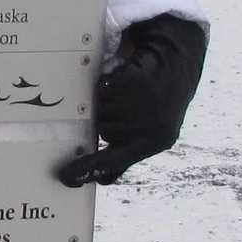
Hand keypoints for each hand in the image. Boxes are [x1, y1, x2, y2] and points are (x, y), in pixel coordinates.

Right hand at [57, 13, 208, 186]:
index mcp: (153, 144)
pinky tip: (125, 79)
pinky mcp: (136, 82)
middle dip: (104, 120)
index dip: (86, 170)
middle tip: (123, 108)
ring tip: (128, 93)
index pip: (112, 163)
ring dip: (106, 101)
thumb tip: (102, 179)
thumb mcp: (151, 133)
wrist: (177, 61)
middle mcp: (150, 128)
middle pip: (101, 130)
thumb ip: (127, 152)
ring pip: (100, 109)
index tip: (64, 177)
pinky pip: (103, 89)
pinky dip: (107, 84)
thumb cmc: (159, 103)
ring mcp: (143, 105)